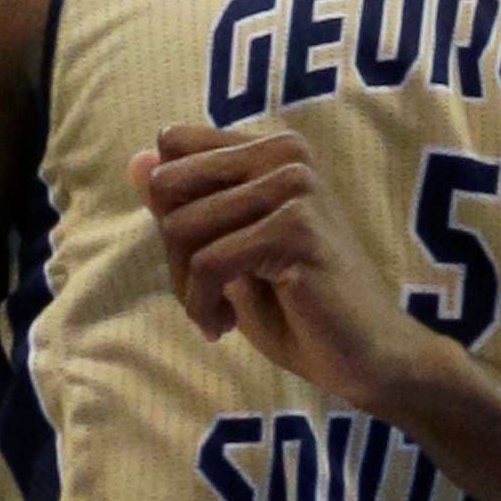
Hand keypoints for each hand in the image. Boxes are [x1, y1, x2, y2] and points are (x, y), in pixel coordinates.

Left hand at [132, 126, 421, 403]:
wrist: (363, 353)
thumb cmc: (296, 305)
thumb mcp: (227, 250)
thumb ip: (187, 204)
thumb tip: (136, 160)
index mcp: (273, 148)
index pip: (174, 146)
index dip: (169, 209)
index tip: (196, 257)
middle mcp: (286, 152)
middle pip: (169, 185)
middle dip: (171, 251)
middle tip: (201, 295)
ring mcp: (295, 185)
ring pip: (183, 227)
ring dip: (186, 288)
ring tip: (216, 315)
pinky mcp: (297, 227)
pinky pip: (209, 262)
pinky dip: (202, 306)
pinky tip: (223, 328)